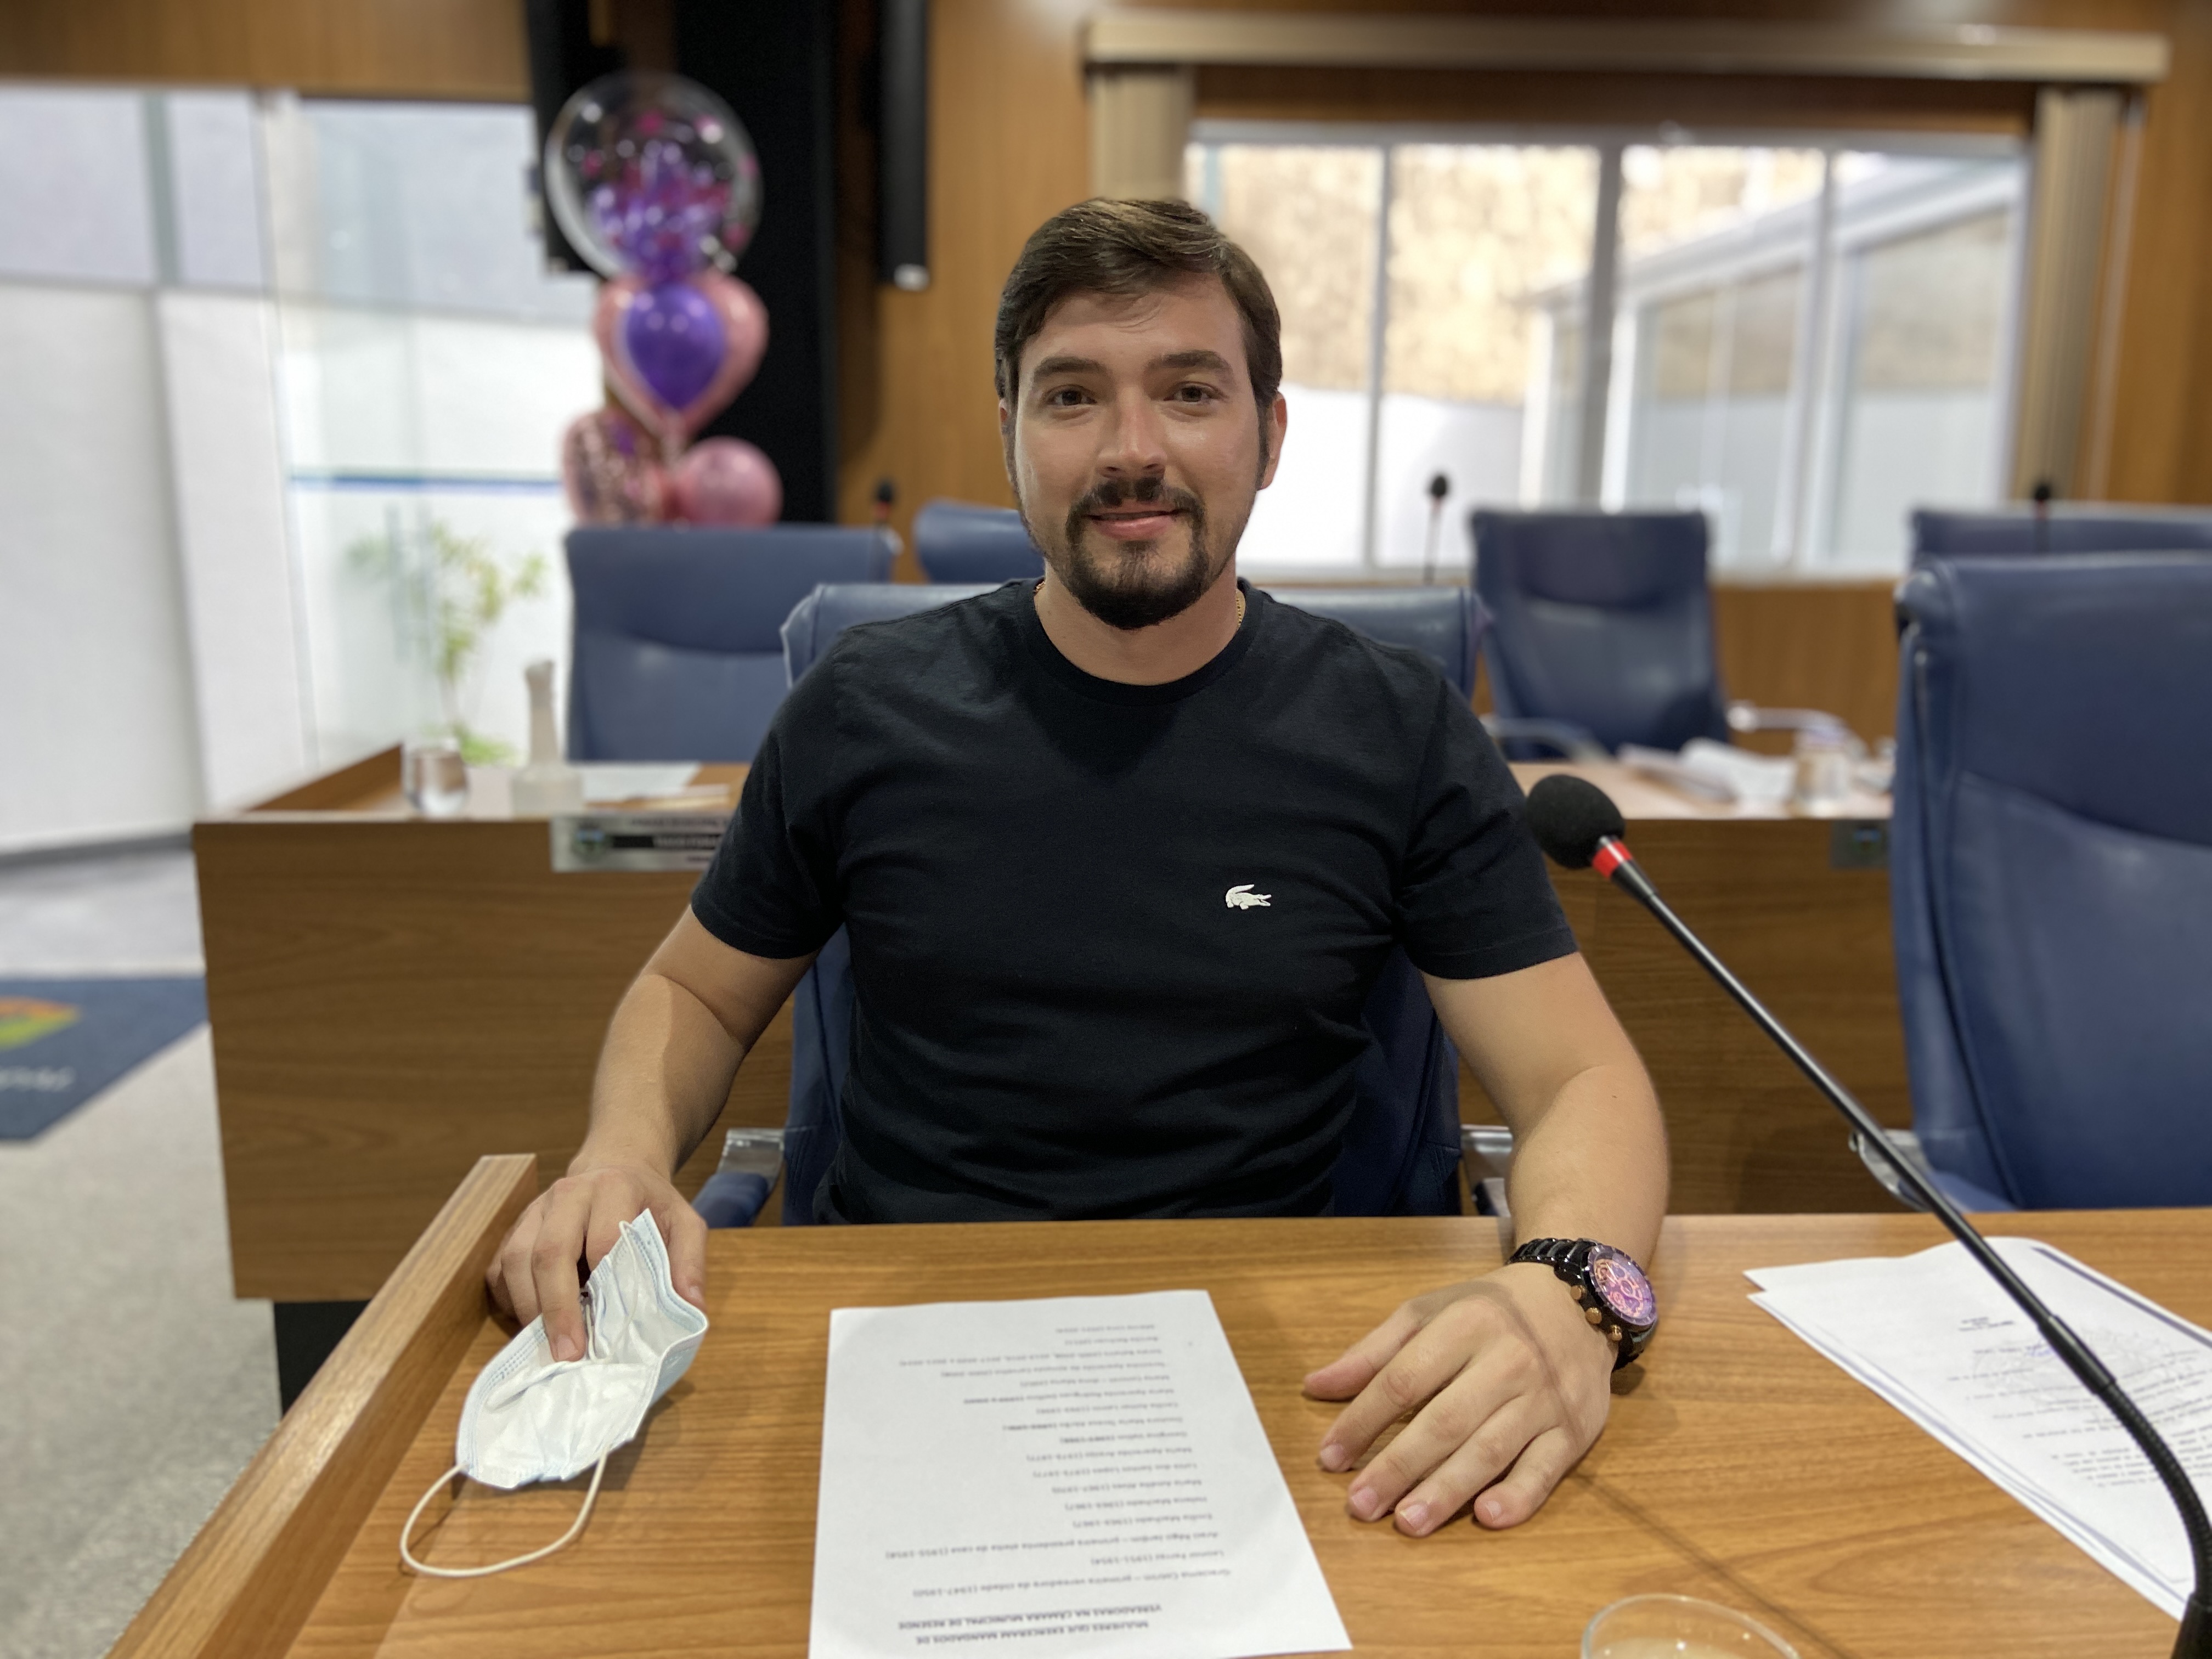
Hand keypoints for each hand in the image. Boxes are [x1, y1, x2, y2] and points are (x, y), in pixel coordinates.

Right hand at [486, 1161, 707, 1360]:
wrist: (617, 1167)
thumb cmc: (651, 1205)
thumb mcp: (685, 1223)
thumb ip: (690, 1262)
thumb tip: (692, 1308)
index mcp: (613, 1188)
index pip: (603, 1241)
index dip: (603, 1287)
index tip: (606, 1330)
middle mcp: (568, 1194)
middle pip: (548, 1251)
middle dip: (556, 1307)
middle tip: (566, 1353)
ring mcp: (535, 1210)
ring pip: (516, 1260)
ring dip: (529, 1308)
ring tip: (548, 1347)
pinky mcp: (515, 1228)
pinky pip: (500, 1269)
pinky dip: (511, 1301)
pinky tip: (533, 1324)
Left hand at [1305, 1261, 1615, 1535]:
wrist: (1578, 1301)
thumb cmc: (1490, 1311)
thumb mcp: (1429, 1312)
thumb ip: (1373, 1352)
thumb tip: (1314, 1386)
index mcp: (1464, 1325)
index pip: (1404, 1379)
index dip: (1363, 1420)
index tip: (1330, 1457)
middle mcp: (1506, 1361)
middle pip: (1445, 1420)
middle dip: (1398, 1466)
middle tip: (1360, 1505)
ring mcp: (1543, 1398)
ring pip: (1490, 1450)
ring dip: (1446, 1490)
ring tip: (1407, 1521)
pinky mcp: (1575, 1430)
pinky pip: (1546, 1469)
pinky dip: (1518, 1495)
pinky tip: (1486, 1516)